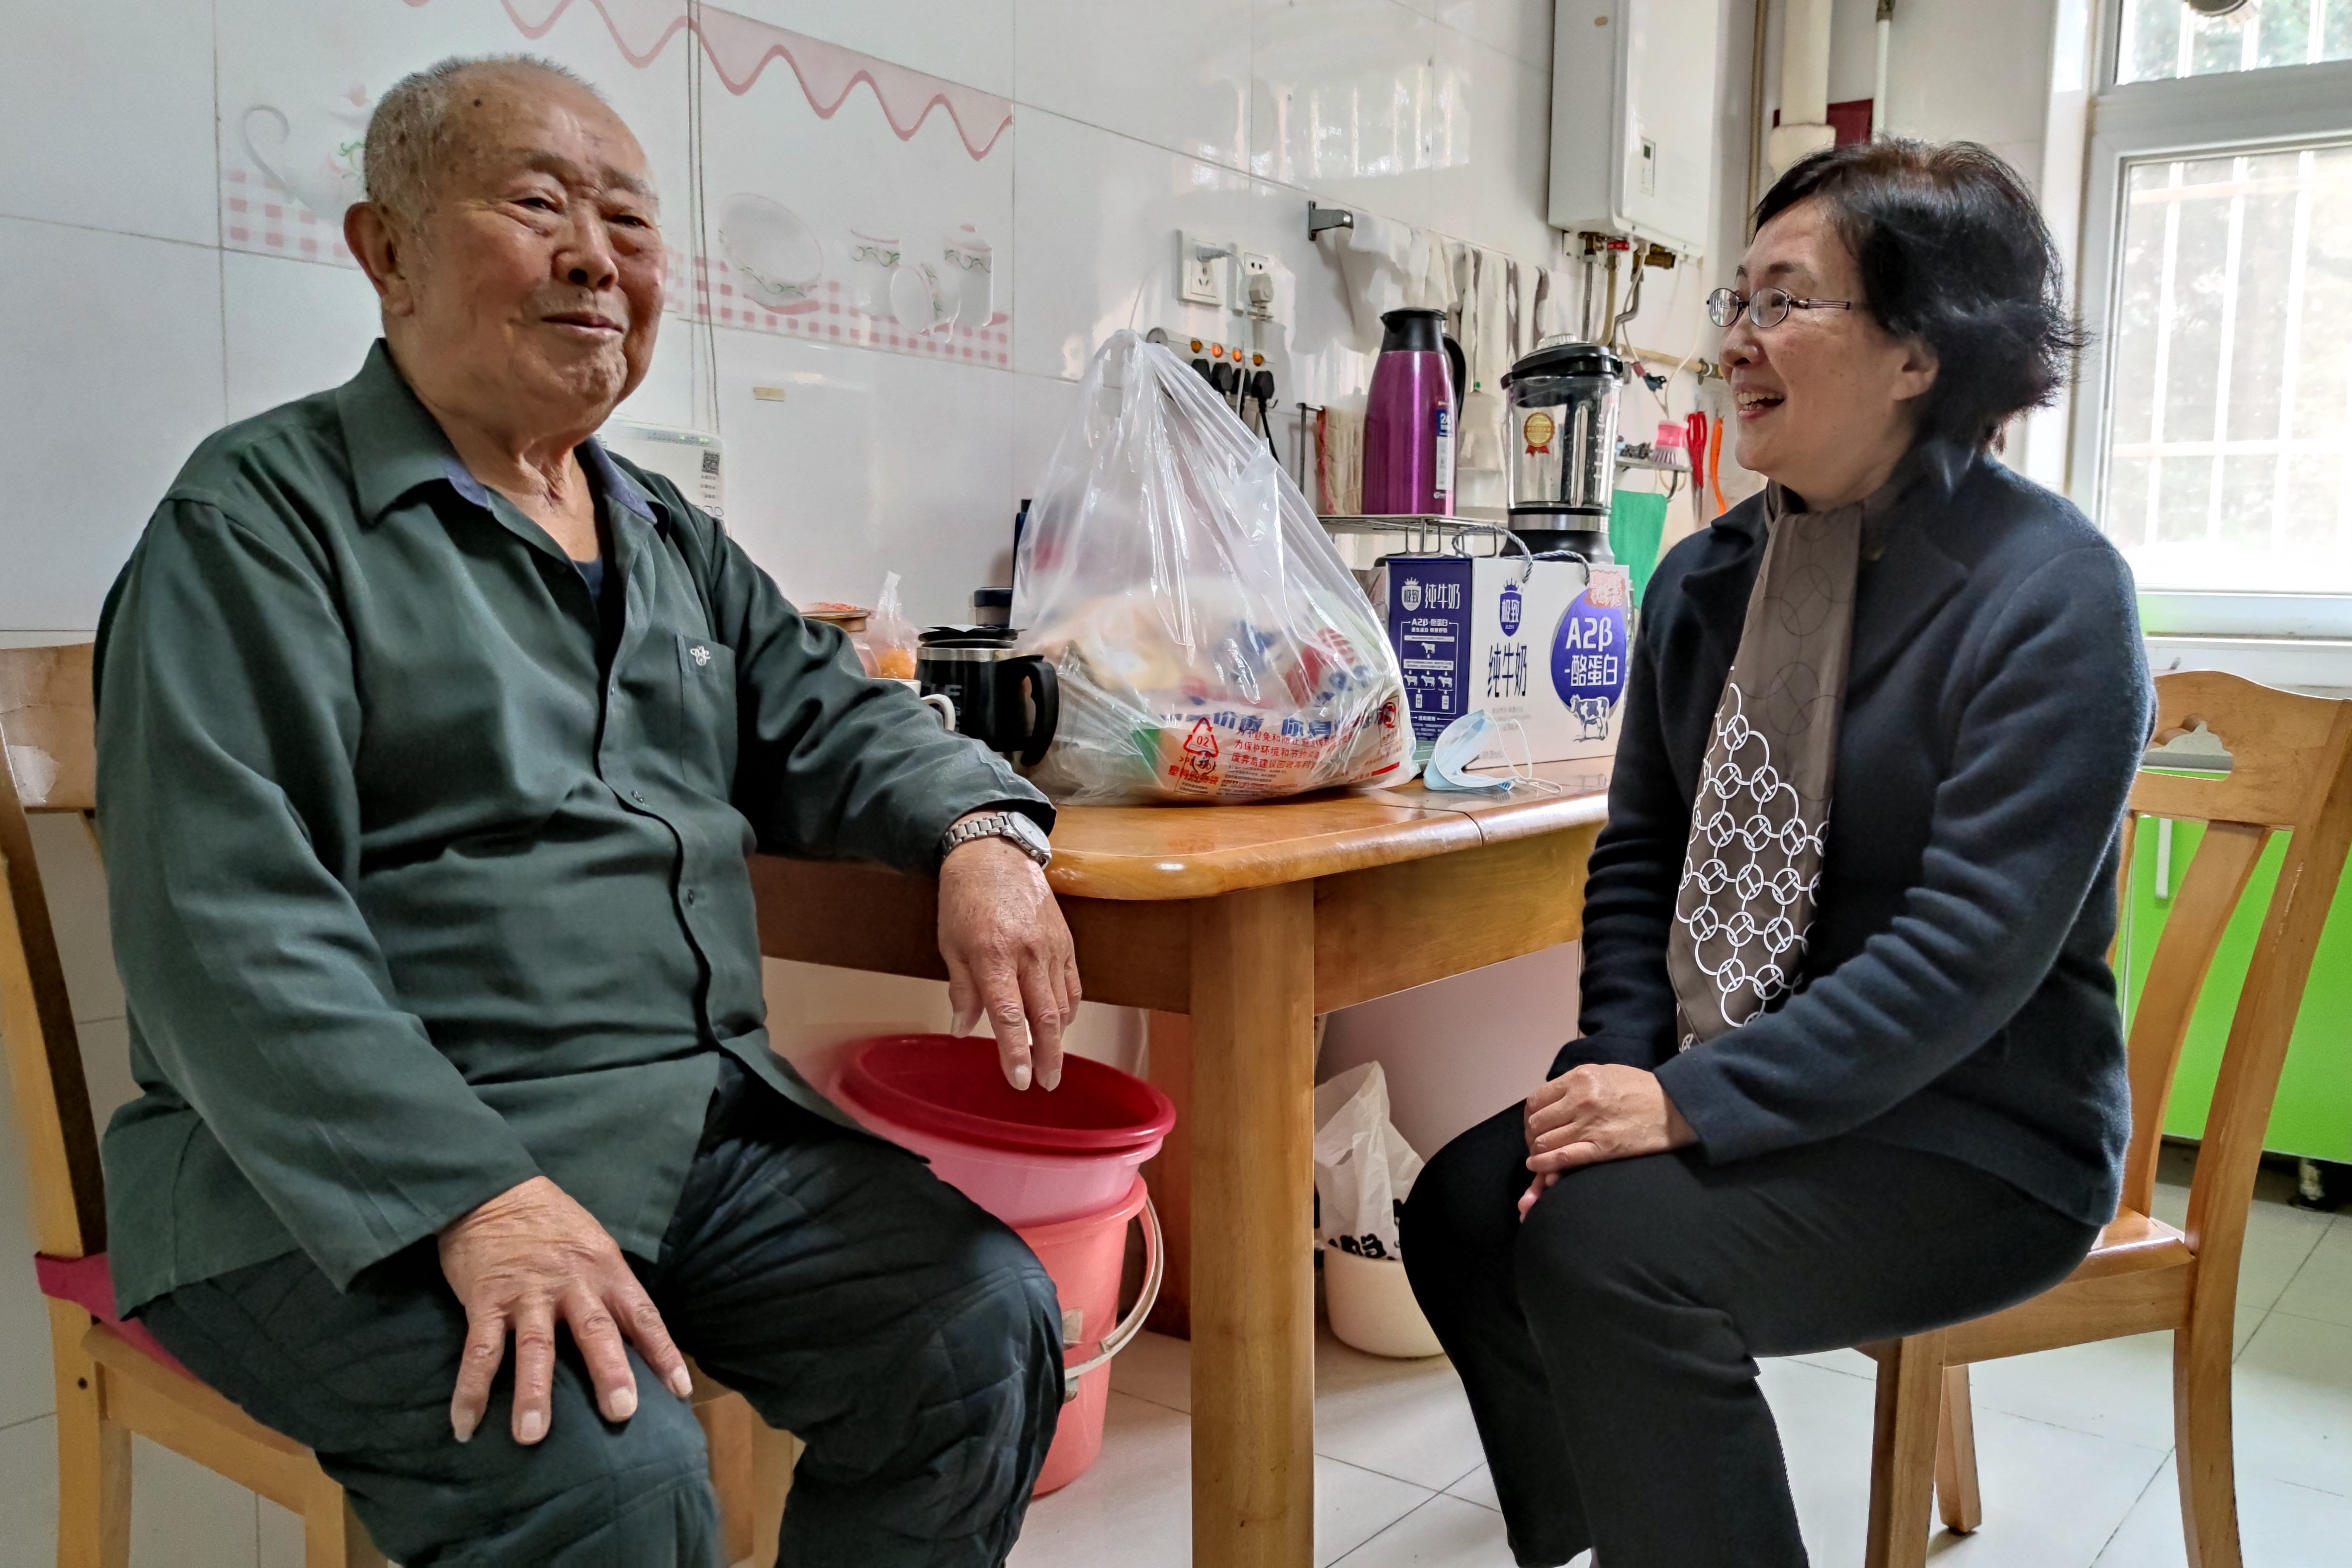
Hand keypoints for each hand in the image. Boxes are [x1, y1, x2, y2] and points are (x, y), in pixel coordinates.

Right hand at [438, 1176, 691, 1444]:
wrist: (494, 1189)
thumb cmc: (552, 1223)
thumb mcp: (595, 1245)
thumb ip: (611, 1290)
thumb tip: (636, 1340)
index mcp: (605, 1270)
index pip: (643, 1315)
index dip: (663, 1353)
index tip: (681, 1391)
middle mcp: (571, 1283)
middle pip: (595, 1330)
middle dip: (609, 1371)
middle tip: (620, 1412)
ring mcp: (527, 1293)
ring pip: (534, 1347)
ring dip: (533, 1392)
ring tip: (532, 1436)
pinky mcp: (485, 1300)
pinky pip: (479, 1351)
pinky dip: (470, 1391)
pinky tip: (466, 1427)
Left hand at [939, 819, 1080, 1091]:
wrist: (992, 853)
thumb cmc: (965, 899)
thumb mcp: (950, 946)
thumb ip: (961, 991)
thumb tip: (964, 1030)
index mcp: (993, 956)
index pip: (1009, 1017)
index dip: (1015, 1053)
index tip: (1020, 1081)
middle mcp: (1027, 953)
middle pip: (1045, 1017)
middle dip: (1048, 1056)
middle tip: (1046, 1082)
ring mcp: (1051, 946)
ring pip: (1063, 1002)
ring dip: (1059, 1036)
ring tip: (1050, 1058)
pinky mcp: (1065, 939)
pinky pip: (1073, 982)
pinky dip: (1069, 1007)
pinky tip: (1060, 1022)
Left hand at [1517, 1064, 1696, 1218]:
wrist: (1675, 1107)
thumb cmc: (1640, 1089)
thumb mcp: (1604, 1072)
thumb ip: (1575, 1084)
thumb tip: (1551, 1099)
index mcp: (1580, 1078)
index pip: (1537, 1100)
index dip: (1531, 1116)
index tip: (1534, 1124)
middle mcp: (1580, 1100)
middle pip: (1537, 1123)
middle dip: (1532, 1135)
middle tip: (1537, 1142)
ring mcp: (1590, 1125)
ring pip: (1544, 1142)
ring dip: (1537, 1151)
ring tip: (1539, 1155)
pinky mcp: (1601, 1149)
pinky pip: (1562, 1158)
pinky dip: (1544, 1165)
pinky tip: (1537, 1167)